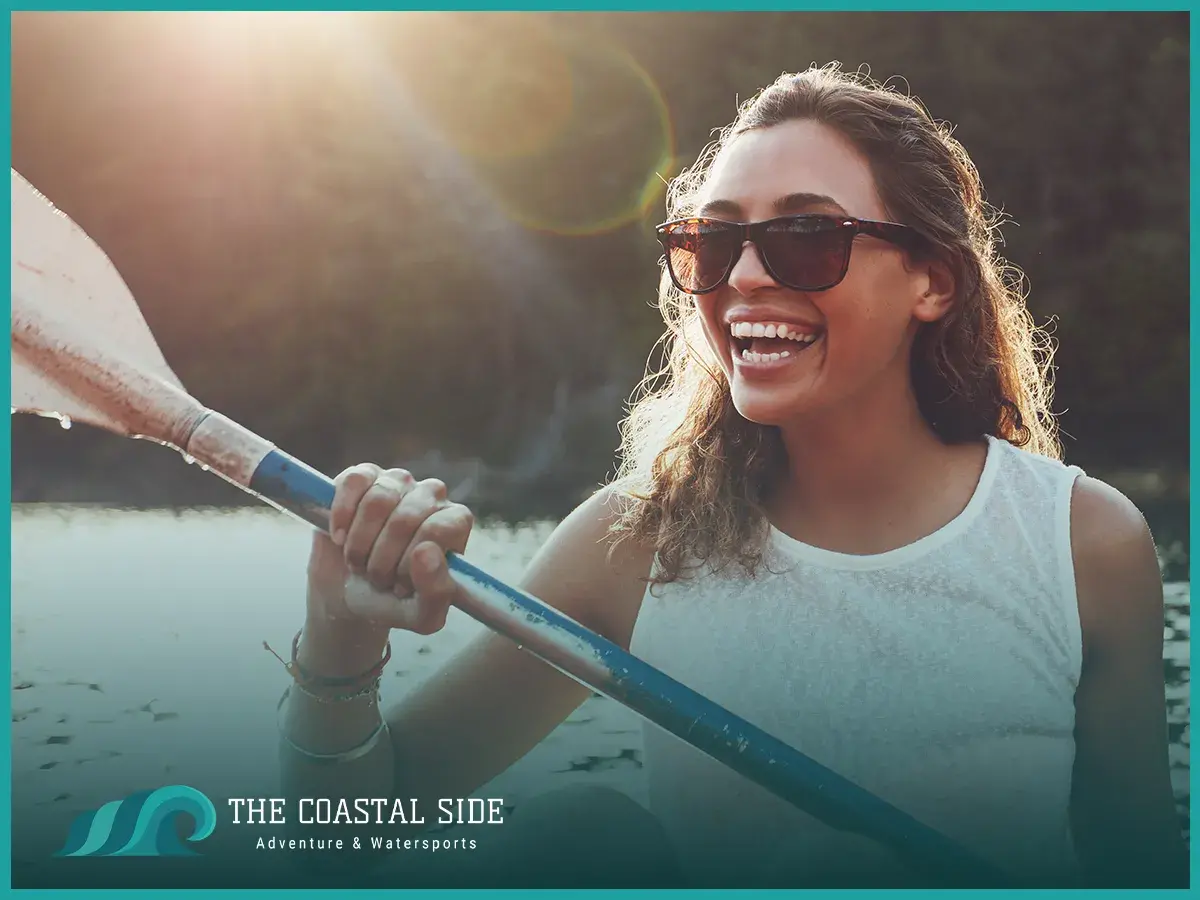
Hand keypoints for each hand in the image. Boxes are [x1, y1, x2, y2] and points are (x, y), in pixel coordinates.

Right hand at [307, 463, 473, 634]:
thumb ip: (436, 593)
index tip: (400, 585)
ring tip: (358, 561)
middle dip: (381, 560)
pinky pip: (354, 481)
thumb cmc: (393, 601)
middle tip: (375, 578)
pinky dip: (342, 515)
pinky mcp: (364, 475)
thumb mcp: (421, 616)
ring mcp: (399, 481)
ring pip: (378, 501)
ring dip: (359, 543)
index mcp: (455, 524)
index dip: (412, 563)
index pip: (440, 529)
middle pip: (405, 518)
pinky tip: (340, 537)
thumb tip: (426, 551)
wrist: (348, 594)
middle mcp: (433, 496)